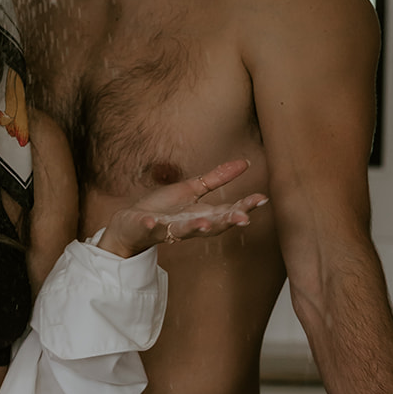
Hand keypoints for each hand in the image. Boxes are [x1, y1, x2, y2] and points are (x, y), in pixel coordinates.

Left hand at [100, 160, 268, 258]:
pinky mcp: (145, 227)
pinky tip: (152, 220)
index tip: (261, 199)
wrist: (131, 225)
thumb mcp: (192, 190)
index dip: (244, 206)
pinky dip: (151, 225)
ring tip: (205, 224)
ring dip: (195, 228)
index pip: (227, 211)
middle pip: (212, 225)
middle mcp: (188, 225)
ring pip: (184, 230)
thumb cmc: (164, 209)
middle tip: (244, 218)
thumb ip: (217, 179)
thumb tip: (245, 162)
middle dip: (227, 222)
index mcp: (201, 215)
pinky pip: (149, 227)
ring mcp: (167, 227)